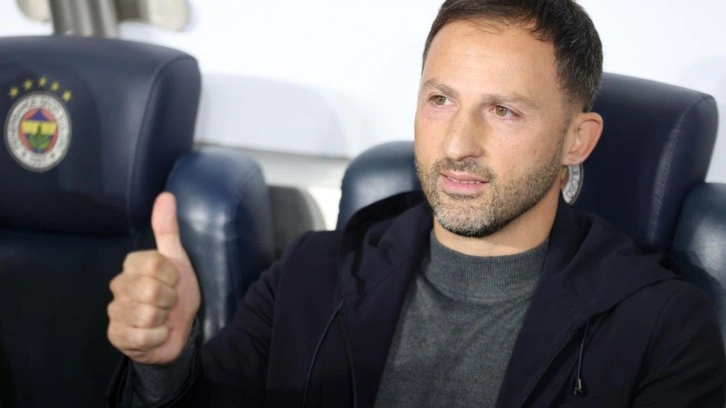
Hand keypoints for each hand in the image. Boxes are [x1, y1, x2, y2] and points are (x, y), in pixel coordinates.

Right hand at [107, 192, 200, 364]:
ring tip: (163, 318)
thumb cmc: (176, 294)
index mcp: (132, 265)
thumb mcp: (178, 261)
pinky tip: (157, 333)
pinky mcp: (116, 336)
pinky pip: (142, 337)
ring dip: (164, 319)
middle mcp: (118, 286)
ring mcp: (115, 312)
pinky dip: (158, 337)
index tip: (174, 282)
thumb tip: (166, 195)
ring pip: (147, 314)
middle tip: (170, 303)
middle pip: (151, 290)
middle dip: (170, 299)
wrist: (177, 332)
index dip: (171, 276)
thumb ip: (168, 230)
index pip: (153, 263)